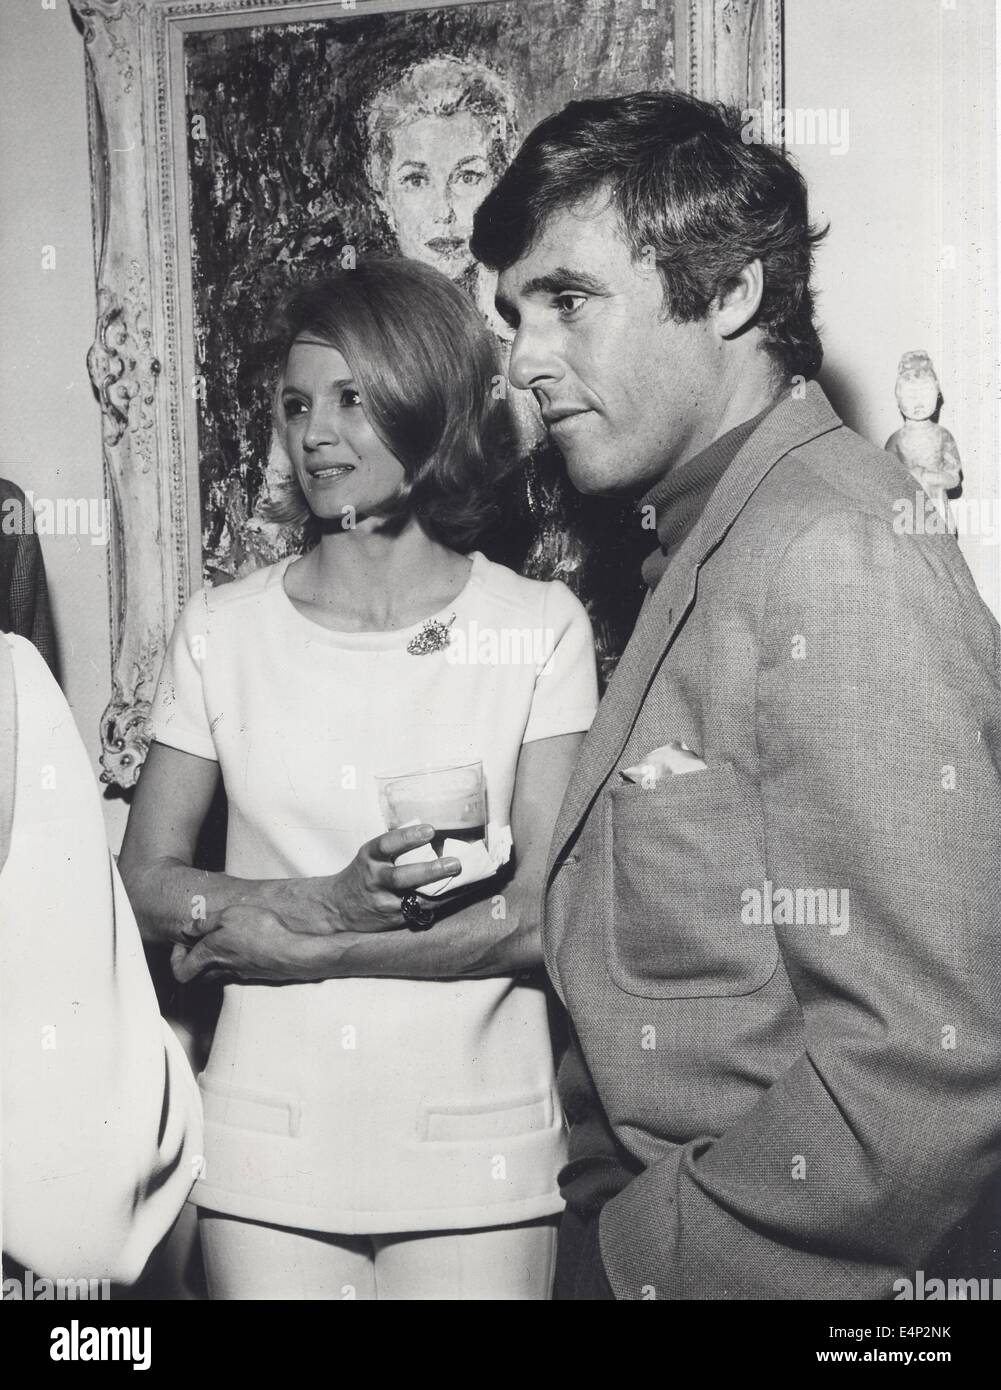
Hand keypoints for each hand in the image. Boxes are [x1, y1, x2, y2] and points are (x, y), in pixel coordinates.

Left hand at [171, 904, 306, 983]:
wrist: (292, 951)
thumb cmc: (260, 931)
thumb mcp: (229, 915)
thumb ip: (205, 923)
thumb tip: (187, 929)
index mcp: (210, 954)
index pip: (180, 971)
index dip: (176, 959)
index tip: (183, 942)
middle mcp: (223, 968)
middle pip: (198, 976)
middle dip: (194, 961)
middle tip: (199, 943)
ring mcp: (240, 973)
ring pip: (218, 973)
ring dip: (215, 961)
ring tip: (222, 942)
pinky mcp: (256, 973)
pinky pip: (237, 971)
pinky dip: (234, 961)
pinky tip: (245, 944)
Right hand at [256, 824, 460, 936]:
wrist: (338, 907)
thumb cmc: (363, 873)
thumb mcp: (371, 855)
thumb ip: (396, 846)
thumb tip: (433, 833)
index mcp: (369, 857)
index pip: (387, 844)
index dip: (408, 837)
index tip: (430, 830)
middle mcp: (375, 880)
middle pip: (401, 877)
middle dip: (430, 871)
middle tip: (455, 863)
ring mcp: (384, 903)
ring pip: (415, 899)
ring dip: (443, 891)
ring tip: (465, 881)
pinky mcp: (394, 919)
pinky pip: (421, 911)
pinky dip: (442, 902)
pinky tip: (460, 894)